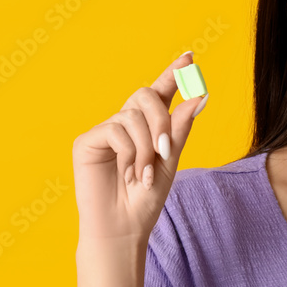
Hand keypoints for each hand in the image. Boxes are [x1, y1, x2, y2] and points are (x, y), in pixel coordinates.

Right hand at [71, 52, 208, 244]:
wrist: (123, 229)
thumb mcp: (170, 161)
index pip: (160, 94)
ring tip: (144, 174)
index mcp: (146, 128)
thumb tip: (200, 96)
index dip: (172, 74)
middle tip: (165, 150)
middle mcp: (124, 124)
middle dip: (161, 120)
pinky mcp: (87, 141)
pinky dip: (129, 151)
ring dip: (146, 146)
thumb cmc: (145, 200)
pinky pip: (115, 129)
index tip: (189, 57)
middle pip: (145, 95)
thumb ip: (180, 129)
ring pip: (132, 116)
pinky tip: (128, 172)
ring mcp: (105, 131)